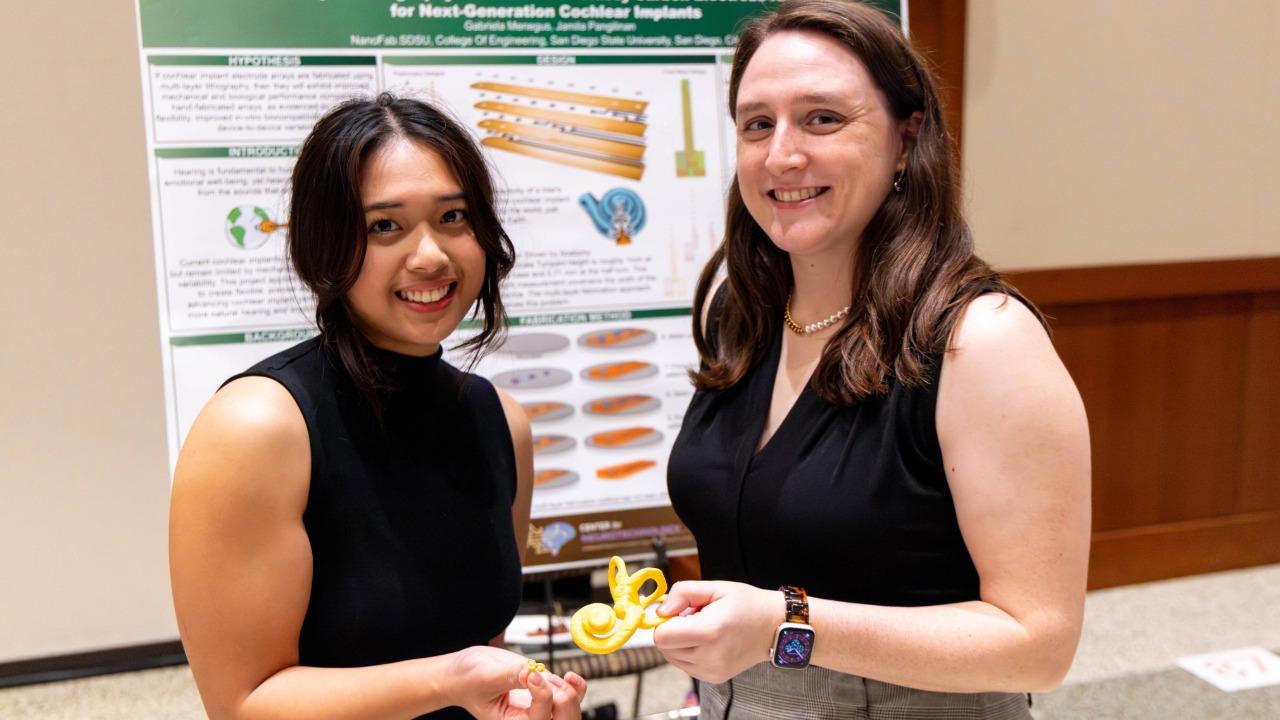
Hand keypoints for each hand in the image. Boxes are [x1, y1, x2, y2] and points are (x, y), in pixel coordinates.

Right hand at [446, 646, 586, 719]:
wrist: (465, 673)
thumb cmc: (468, 679)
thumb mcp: (485, 676)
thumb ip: (511, 676)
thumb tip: (534, 671)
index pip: (539, 718)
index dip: (543, 695)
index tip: (531, 673)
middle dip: (564, 700)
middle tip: (549, 679)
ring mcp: (540, 708)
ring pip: (570, 712)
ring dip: (569, 693)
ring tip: (552, 676)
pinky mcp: (546, 694)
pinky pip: (572, 698)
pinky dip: (576, 688)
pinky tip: (569, 676)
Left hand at [652, 581, 782, 683]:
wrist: (773, 627)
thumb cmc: (747, 604)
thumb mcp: (716, 587)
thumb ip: (683, 593)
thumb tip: (661, 609)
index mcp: (710, 631)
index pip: (662, 636)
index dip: (663, 621)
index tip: (677, 611)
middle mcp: (710, 656)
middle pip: (665, 647)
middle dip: (672, 630)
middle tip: (693, 617)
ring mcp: (712, 671)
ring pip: (672, 658)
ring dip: (679, 642)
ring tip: (702, 628)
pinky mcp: (714, 678)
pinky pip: (685, 665)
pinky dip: (689, 652)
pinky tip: (707, 641)